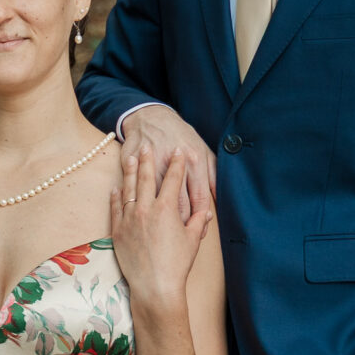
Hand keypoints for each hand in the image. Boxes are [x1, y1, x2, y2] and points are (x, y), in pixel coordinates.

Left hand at [110, 132, 212, 311]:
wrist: (155, 286)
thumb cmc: (177, 264)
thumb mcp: (192, 240)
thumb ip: (198, 221)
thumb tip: (205, 210)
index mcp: (167, 208)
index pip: (173, 179)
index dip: (177, 163)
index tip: (178, 151)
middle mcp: (146, 208)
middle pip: (146, 177)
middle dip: (148, 159)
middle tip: (148, 145)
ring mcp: (129, 218)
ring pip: (128, 189)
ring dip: (129, 172)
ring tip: (130, 158)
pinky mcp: (117, 230)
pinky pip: (115, 207)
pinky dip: (116, 196)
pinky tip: (116, 187)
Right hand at [119, 105, 216, 221]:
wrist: (150, 117)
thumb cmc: (179, 136)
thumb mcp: (203, 150)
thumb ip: (214, 174)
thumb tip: (220, 197)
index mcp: (194, 159)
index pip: (200, 198)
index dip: (201, 219)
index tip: (199, 231)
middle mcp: (174, 163)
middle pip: (181, 204)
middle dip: (183, 224)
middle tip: (183, 236)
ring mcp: (151, 165)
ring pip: (159, 202)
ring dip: (162, 220)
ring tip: (166, 231)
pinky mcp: (133, 165)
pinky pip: (137, 192)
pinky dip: (141, 207)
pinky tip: (146, 218)